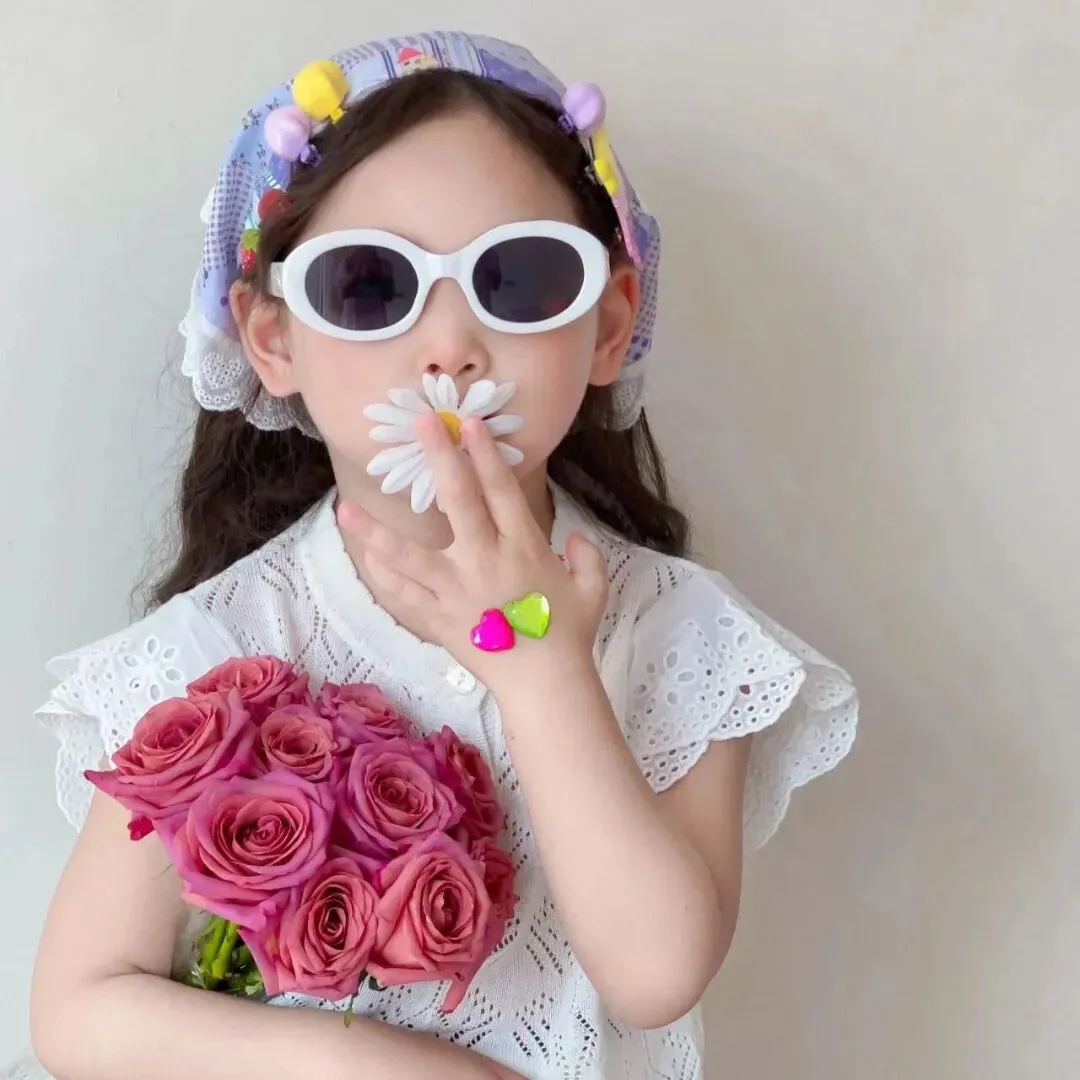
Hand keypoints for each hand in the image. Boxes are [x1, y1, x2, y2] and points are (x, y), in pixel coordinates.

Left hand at [338, 413, 607, 694]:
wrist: (544, 684)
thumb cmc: (569, 634)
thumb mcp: (593, 590)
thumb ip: (586, 557)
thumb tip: (576, 539)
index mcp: (524, 547)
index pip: (501, 489)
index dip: (485, 453)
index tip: (468, 423)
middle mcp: (485, 560)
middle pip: (458, 500)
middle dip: (439, 457)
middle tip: (420, 423)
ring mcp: (455, 591)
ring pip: (409, 554)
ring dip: (376, 530)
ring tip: (346, 508)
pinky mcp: (437, 619)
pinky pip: (404, 594)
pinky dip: (385, 576)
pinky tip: (368, 557)